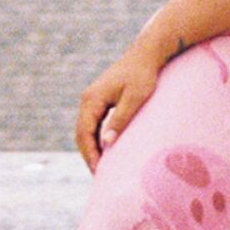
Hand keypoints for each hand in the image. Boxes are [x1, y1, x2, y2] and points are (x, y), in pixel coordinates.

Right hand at [74, 38, 169, 168]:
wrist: (147, 54)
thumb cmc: (143, 75)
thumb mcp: (135, 99)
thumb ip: (121, 119)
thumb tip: (107, 143)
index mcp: (92, 99)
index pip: (84, 133)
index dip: (89, 154)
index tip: (98, 171)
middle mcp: (88, 99)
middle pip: (81, 133)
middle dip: (88, 154)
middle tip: (99, 175)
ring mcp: (93, 98)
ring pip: (86, 129)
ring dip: (92, 147)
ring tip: (102, 166)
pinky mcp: (101, 98)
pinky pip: (94, 123)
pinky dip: (97, 138)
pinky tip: (107, 149)